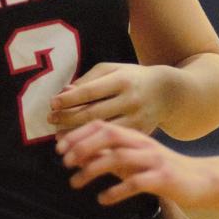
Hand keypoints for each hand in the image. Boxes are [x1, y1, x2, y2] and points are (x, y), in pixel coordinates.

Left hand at [48, 62, 170, 134]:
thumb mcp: (113, 71)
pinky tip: (80, 147)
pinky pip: (115, 143)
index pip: (90, 91)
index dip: (69, 99)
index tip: (52, 104)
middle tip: (50, 121)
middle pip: (93, 113)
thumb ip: (88, 80)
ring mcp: (138, 118)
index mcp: (122, 80)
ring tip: (59, 138)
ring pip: (102, 132)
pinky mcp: (142, 133)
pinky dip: (94, 146)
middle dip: (68, 119)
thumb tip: (64, 94)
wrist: (168, 92)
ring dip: (78, 137)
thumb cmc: (132, 78)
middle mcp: (131, 99)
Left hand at [55, 120, 213, 206]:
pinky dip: (115, 190)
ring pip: (118, 157)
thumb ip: (109, 156)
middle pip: (108, 135)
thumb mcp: (134, 159)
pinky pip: (135, 182)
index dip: (78, 134)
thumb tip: (78, 156)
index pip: (102, 125)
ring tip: (75, 183)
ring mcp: (153, 159)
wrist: (202, 180)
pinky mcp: (163, 178)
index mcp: (134, 135)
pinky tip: (102, 199)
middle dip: (82, 146)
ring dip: (92, 169)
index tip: (59, 148)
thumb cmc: (162, 170)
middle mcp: (142, 143)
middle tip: (65, 163)